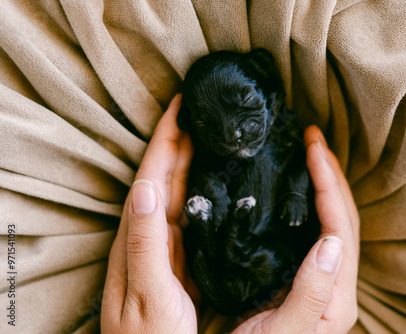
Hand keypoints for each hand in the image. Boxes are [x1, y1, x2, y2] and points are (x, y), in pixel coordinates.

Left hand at [101, 94, 198, 332]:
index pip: (152, 176)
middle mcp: (150, 235)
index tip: (180, 106)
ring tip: (210, 136)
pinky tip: (214, 187)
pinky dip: (201, 193)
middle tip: (202, 111)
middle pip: (167, 177)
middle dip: (182, 141)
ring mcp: (165, 247)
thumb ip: (145, 243)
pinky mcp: (178, 260)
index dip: (166, 140)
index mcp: (140, 236)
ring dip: (191, 162)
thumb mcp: (147, 294)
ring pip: (179, 193)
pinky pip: (191, 215)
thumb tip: (147, 186)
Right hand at [232, 125, 359, 333]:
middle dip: (330, 172)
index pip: (341, 225)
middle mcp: (337, 281)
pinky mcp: (306, 275)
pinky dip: (309, 201)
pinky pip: (315, 228)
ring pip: (332, 219)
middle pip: (343, 216)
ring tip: (307, 153)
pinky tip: (295, 188)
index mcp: (336, 293)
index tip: (312, 147)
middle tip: (312, 138)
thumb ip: (312, 292)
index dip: (328, 183)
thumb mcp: (284, 330)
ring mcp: (324, 277)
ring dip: (323, 183)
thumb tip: (332, 243)